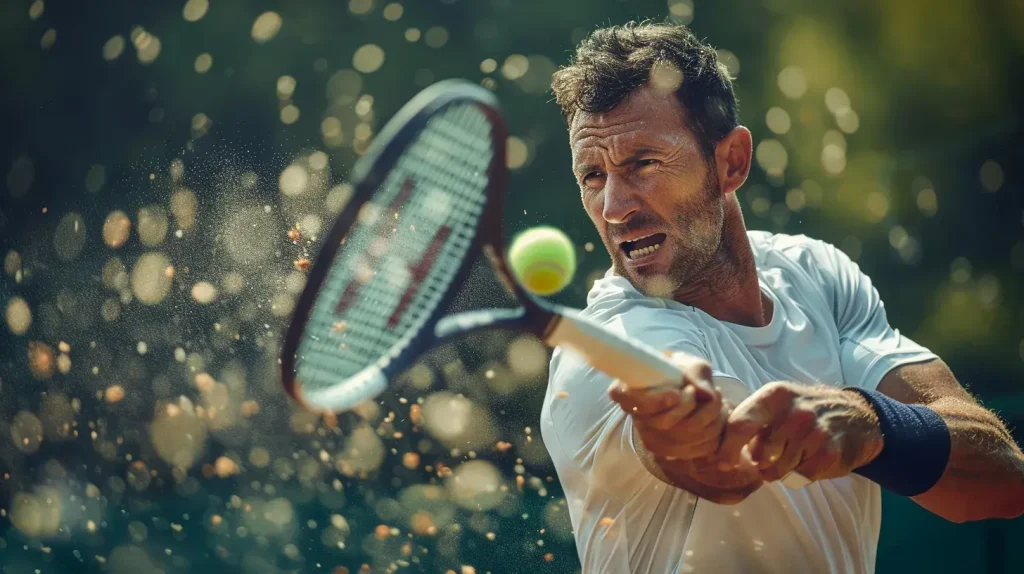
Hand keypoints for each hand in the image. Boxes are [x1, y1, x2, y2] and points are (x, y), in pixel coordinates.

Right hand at [608, 352, 726, 461]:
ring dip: (709, 417)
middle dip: (690, 406)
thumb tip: (705, 394)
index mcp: (627, 392)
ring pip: (684, 437)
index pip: (632, 401)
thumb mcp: (688, 363)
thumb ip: (695, 373)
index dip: (656, 401)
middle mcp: (636, 419)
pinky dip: (713, 432)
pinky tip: (714, 417)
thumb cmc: (682, 373)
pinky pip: (698, 449)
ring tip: (715, 399)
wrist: (687, 390)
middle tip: (699, 391)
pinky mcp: (671, 453)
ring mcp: (652, 439)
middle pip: (663, 422)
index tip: (677, 392)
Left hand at [717, 382, 883, 482]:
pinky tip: (812, 457)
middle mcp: (794, 412)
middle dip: (760, 463)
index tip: (722, 462)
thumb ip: (750, 419)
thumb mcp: (776, 404)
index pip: (741, 424)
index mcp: (774, 396)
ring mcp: (813, 432)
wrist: (856, 415)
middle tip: (772, 455)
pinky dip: (802, 473)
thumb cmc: (804, 412)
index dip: (727, 448)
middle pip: (759, 455)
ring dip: (781, 469)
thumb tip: (718, 446)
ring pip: (778, 470)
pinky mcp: (829, 452)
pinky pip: (800, 476)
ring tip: (795, 452)